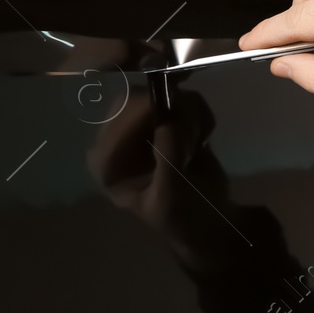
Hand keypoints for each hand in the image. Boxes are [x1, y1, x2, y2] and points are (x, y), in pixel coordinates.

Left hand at [88, 87, 245, 271]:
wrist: (208, 221)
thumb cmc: (183, 217)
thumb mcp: (173, 194)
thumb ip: (169, 157)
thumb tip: (171, 120)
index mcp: (105, 161)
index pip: (120, 119)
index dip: (150, 112)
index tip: (182, 126)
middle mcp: (114, 138)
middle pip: (138, 98)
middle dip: (172, 112)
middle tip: (195, 137)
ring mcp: (139, 124)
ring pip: (162, 91)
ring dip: (188, 115)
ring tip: (197, 145)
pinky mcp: (163, 116)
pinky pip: (181, 95)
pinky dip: (197, 113)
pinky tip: (200, 139)